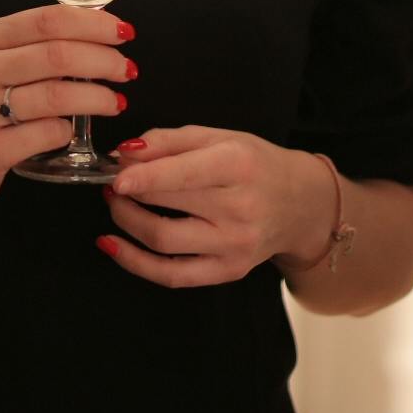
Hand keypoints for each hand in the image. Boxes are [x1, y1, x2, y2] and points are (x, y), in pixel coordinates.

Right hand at [0, 4, 134, 226]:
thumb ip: (29, 50)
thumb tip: (95, 31)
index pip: (47, 20)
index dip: (94, 23)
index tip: (124, 32)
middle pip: (57, 55)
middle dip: (104, 61)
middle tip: (127, 70)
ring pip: (57, 96)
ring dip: (98, 98)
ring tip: (116, 102)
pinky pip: (45, 135)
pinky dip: (68, 131)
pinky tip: (72, 132)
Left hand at [97, 126, 328, 288]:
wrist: (300, 203)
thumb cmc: (255, 164)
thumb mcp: (218, 137)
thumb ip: (168, 141)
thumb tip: (124, 152)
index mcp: (237, 165)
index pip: (183, 175)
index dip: (143, 177)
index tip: (115, 176)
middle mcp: (239, 208)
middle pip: (167, 205)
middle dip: (127, 194)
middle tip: (112, 181)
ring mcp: (234, 244)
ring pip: (163, 241)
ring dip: (126, 222)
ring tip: (115, 204)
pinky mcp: (228, 271)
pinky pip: (172, 275)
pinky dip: (135, 262)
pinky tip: (113, 245)